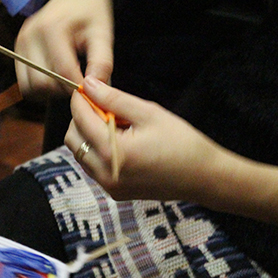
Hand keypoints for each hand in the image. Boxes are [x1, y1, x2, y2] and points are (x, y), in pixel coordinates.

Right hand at [14, 0, 113, 96]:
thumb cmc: (91, 12)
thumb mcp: (103, 34)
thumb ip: (101, 63)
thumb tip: (94, 90)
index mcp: (51, 29)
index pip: (61, 73)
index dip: (78, 87)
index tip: (90, 87)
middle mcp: (30, 36)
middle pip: (41, 84)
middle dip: (62, 90)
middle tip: (78, 80)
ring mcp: (20, 43)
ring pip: (30, 88)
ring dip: (50, 91)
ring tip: (67, 77)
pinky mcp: (17, 51)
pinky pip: (24, 83)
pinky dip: (40, 86)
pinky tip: (56, 75)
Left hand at [65, 77, 277, 228]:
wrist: (204, 178)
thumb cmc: (182, 142)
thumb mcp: (149, 113)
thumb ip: (114, 99)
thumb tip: (89, 84)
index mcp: (114, 152)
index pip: (81, 120)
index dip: (80, 100)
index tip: (86, 88)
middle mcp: (106, 173)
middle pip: (73, 139)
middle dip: (81, 119)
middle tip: (104, 107)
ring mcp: (109, 187)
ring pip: (80, 154)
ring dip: (88, 135)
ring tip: (116, 125)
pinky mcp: (114, 193)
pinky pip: (93, 167)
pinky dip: (97, 151)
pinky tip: (120, 142)